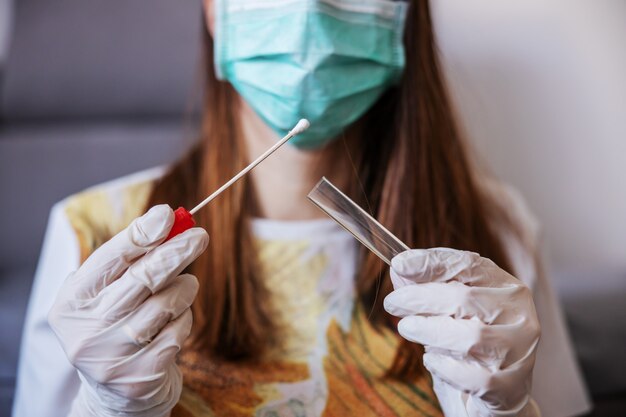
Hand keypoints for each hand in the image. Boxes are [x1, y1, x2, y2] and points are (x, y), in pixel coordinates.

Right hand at [48, 205, 208, 416]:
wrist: (115, 392)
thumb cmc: (115, 325)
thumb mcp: (108, 292)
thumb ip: (132, 259)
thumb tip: (168, 220)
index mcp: (72, 301)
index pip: (110, 258)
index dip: (141, 233)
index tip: (168, 215)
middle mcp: (87, 329)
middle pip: (143, 278)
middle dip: (177, 251)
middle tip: (200, 236)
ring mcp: (113, 355)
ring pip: (166, 303)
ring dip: (185, 288)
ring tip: (185, 286)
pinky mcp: (140, 375)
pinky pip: (178, 331)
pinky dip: (184, 319)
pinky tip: (174, 321)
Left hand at [384, 248, 540, 416]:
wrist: (494, 394)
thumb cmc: (467, 346)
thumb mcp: (446, 312)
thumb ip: (425, 287)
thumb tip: (399, 268)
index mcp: (505, 286)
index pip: (469, 264)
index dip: (431, 263)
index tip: (399, 264)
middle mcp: (518, 313)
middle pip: (464, 298)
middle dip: (420, 298)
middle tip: (392, 302)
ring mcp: (519, 349)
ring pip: (470, 335)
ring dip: (429, 331)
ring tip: (407, 328)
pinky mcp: (511, 384)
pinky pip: (474, 375)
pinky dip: (445, 367)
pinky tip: (431, 361)